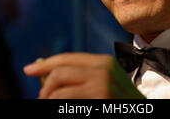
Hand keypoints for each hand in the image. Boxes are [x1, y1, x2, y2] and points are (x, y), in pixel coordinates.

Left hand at [23, 52, 145, 98]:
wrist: (141, 112)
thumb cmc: (119, 100)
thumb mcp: (103, 81)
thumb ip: (79, 75)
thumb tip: (43, 72)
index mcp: (103, 61)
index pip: (66, 58)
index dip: (45, 63)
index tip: (28, 69)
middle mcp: (103, 70)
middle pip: (59, 72)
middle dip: (44, 86)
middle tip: (41, 98)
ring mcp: (102, 86)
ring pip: (59, 90)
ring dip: (48, 99)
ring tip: (49, 105)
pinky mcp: (100, 101)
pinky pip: (66, 103)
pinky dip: (57, 106)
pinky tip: (62, 109)